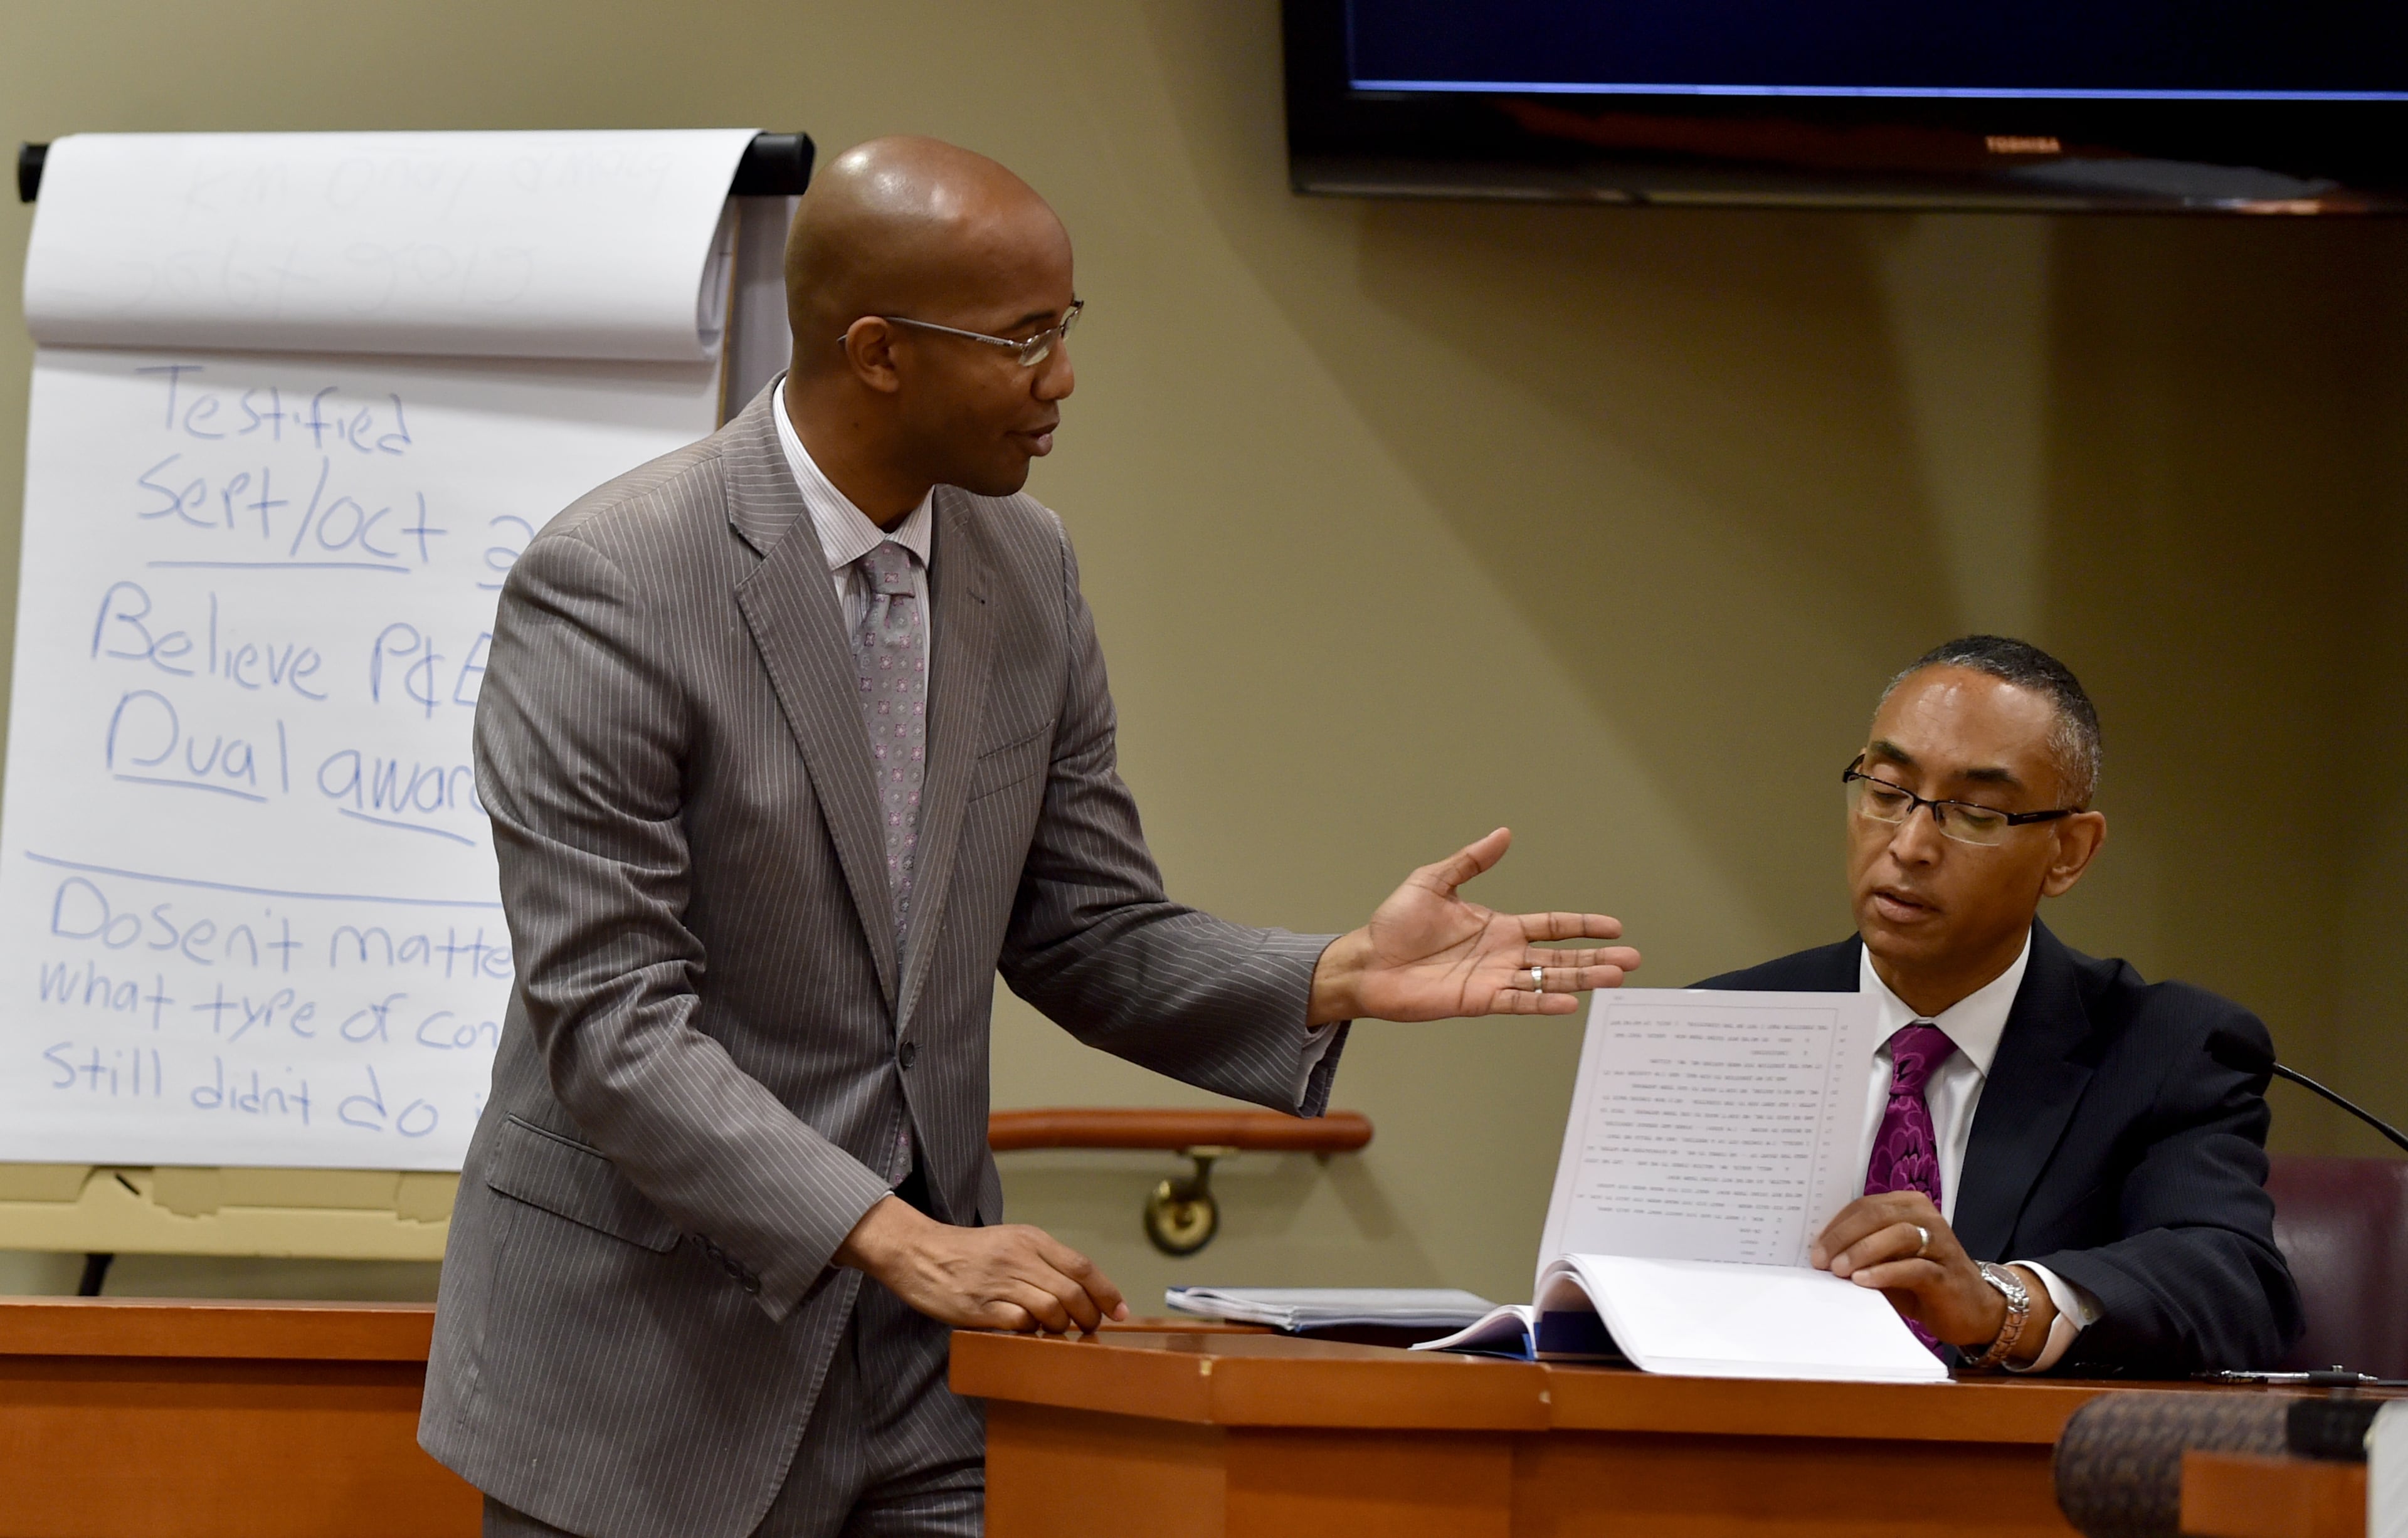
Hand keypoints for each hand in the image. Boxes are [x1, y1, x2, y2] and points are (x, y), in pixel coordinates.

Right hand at [834, 1195, 1129, 1332]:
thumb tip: (1081, 1291)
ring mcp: (1000, 1283)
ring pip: (1051, 1310)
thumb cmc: (969, 1251)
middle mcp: (1019, 1258)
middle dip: (1088, 1316)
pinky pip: (1020, 1325)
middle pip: (1072, 1292)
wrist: (920, 1253)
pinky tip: (1029, 1335)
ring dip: (1061, 1327)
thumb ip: (1044, 1261)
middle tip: (1089, 1329)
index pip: (1082, 1266)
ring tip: (1057, 1332)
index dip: (1107, 1292)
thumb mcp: (1011, 1241)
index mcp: (1031, 1239)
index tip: (1121, 1312)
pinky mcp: (981, 1308)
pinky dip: (1032, 1334)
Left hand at [1308, 828, 1640, 1024]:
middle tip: (1633, 960)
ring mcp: (1493, 979)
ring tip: (1616, 979)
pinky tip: (1572, 1002)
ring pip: (1548, 980)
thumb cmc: (1394, 925)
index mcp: (1498, 927)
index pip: (1552, 925)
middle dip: (1597, 957)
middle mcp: (1502, 955)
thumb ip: (1471, 861)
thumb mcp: (1433, 881)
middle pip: (1561, 957)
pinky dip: (1544, 1003)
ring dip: (1582, 979)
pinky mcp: (1477, 1000)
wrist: (1367, 961)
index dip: (1583, 925)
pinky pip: (1518, 1002)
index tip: (1615, 926)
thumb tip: (1503, 834)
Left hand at [1810, 1192, 2055, 1360]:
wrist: (1971, 1309)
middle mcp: (1926, 1217)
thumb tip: (1821, 1253)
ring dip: (1862, 1251)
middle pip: (1877, 1215)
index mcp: (1909, 1206)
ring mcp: (1940, 1243)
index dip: (1836, 1225)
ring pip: (1897, 1235)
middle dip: (1843, 1236)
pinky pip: (1914, 1267)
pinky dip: (1885, 1273)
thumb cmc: (1923, 1281)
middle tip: (1820, 1259)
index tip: (1814, 1246)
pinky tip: (1862, 1282)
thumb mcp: (1889, 1261)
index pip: (1864, 1206)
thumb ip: (1863, 1249)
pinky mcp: (1947, 1273)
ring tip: (1837, 1270)